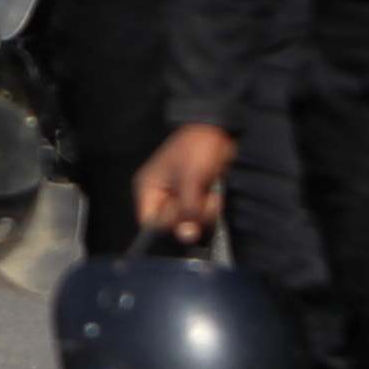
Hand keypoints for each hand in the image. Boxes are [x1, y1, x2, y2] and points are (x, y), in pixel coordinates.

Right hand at [135, 123, 234, 245]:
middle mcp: (162, 196)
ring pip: (190, 222)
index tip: (185, 217)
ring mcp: (179, 198)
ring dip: (204, 212)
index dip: (167, 225)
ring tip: (211, 194)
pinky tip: (215, 195)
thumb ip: (187, 209)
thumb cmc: (197, 149)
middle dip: (191, 215)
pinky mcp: (196, 198)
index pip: (150, 222)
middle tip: (203, 198)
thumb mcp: (190, 179)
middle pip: (172, 224)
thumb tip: (187, 236)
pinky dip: (211, 209)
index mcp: (149, 189)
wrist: (218, 132)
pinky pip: (201, 215)